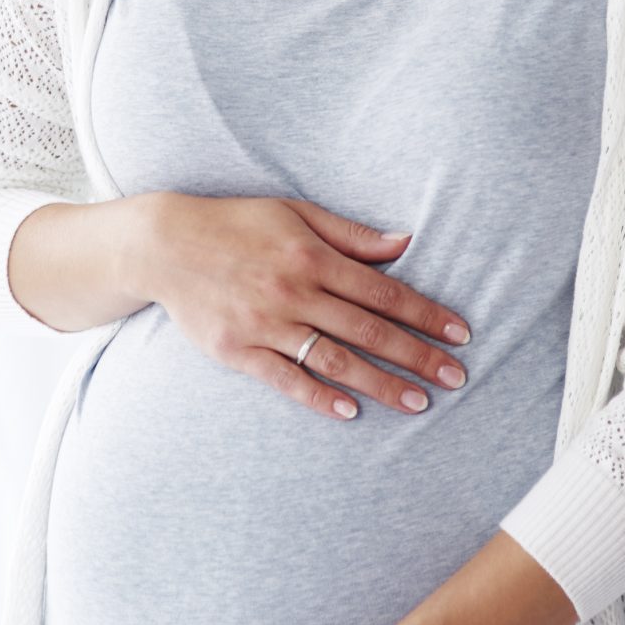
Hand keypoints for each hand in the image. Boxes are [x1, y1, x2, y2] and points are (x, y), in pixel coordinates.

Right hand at [135, 193, 472, 421]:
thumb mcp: (295, 212)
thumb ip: (351, 235)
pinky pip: (285, 378)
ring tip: (418, 403)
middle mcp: (293, 291)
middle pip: (368, 331)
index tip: (459, 333)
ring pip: (334, 360)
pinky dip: (318, 397)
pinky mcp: (236, 349)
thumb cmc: (236, 224)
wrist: (164, 244)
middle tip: (456, 378)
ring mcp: (264, 323)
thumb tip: (405, 244)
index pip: (383, 292)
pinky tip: (349, 412)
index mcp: (312, 255)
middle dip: (417, 356)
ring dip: (379, 384)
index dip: (425, 313)